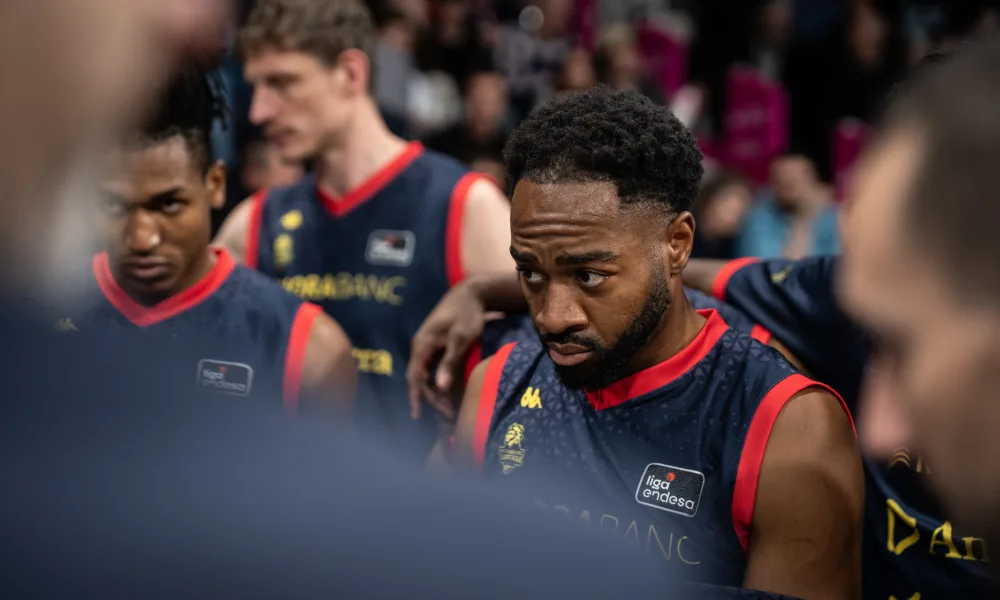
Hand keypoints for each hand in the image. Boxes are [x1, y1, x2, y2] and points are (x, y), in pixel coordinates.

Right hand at [407, 281, 487, 420]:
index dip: (415, 397)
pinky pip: (434, 369)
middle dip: (431, 399)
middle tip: (449, 414)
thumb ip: (450, 362)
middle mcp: (420, 348)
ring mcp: (428, 348)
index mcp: (422, 345)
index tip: (416, 416)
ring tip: (451, 408)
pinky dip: (441, 382)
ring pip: (427, 376)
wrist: (470, 293)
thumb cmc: (466, 313)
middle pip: (420, 380)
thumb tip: (441, 386)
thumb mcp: (461, 337)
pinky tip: (450, 392)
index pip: (414, 377)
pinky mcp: (437, 347)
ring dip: (437, 392)